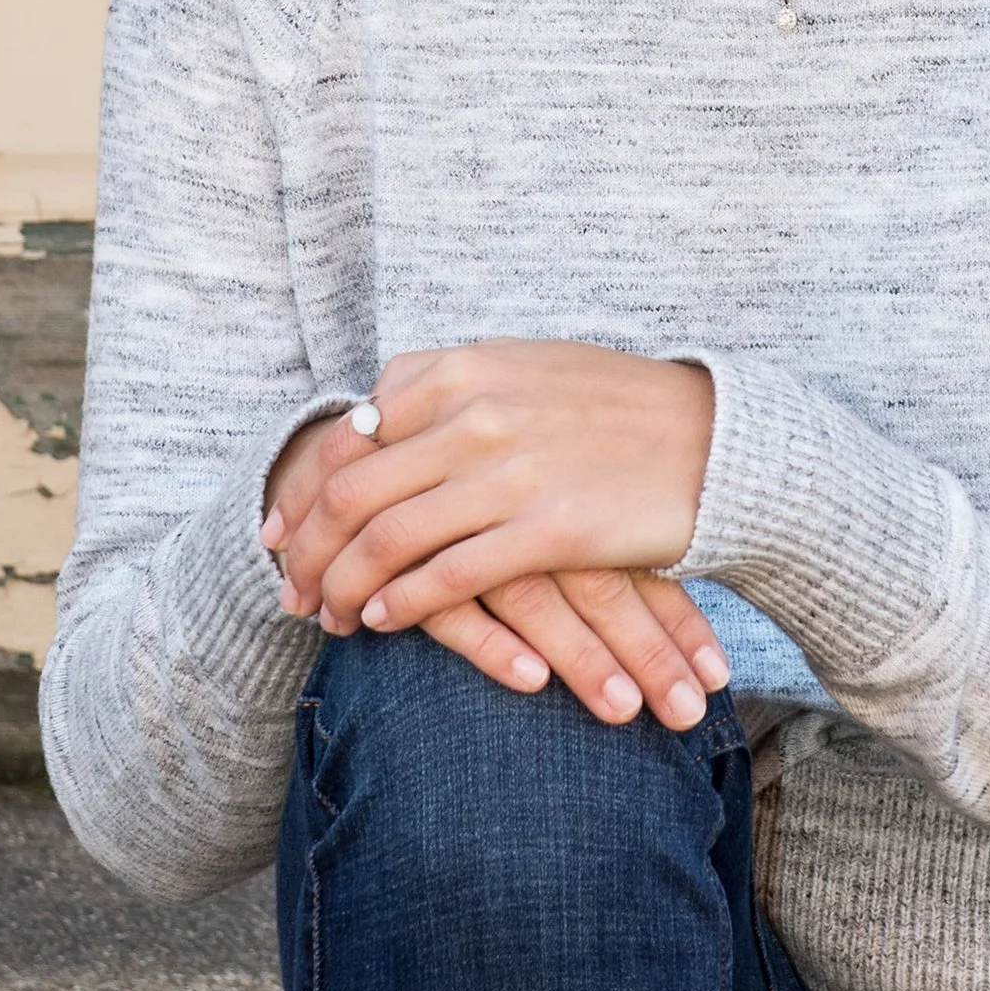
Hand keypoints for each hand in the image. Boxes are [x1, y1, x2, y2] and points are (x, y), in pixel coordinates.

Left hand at [261, 343, 726, 731]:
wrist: (713, 436)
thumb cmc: (614, 407)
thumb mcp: (522, 369)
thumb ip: (448, 386)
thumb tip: (375, 412)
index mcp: (461, 369)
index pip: (347, 438)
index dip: (301, 493)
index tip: (276, 533)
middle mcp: (475, 412)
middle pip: (352, 492)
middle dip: (307, 551)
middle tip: (288, 591)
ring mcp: (510, 469)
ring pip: (389, 539)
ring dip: (345, 586)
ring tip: (331, 617)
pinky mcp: (549, 527)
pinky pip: (450, 575)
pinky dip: (403, 603)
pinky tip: (384, 621)